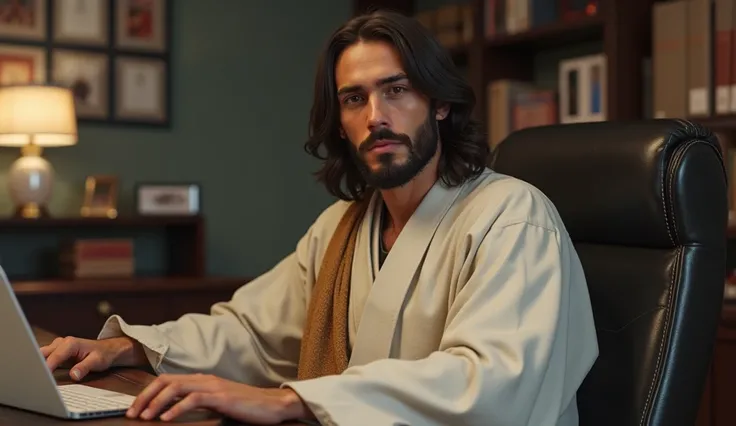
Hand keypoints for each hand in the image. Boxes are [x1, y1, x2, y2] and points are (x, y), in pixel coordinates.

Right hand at [40, 336, 144, 380]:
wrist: (108, 350)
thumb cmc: (103, 354)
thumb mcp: (97, 362)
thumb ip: (84, 368)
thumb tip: (73, 375)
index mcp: (71, 343)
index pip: (54, 356)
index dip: (47, 367)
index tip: (41, 377)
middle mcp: (62, 343)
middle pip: (43, 353)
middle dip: (37, 364)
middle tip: (34, 378)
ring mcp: (58, 346)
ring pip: (42, 355)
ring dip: (37, 365)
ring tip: (35, 378)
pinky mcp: (56, 352)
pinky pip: (45, 358)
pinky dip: (41, 365)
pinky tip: (39, 375)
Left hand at [126, 373, 311, 423]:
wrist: (272, 404)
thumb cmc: (246, 406)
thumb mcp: (217, 402)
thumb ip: (198, 401)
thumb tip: (174, 410)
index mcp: (202, 379)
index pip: (167, 380)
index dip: (147, 393)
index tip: (135, 409)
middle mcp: (204, 379)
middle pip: (166, 381)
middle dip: (145, 396)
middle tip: (132, 413)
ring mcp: (213, 386)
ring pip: (176, 387)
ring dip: (156, 402)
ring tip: (145, 417)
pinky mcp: (221, 396)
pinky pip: (194, 399)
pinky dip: (177, 408)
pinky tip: (167, 418)